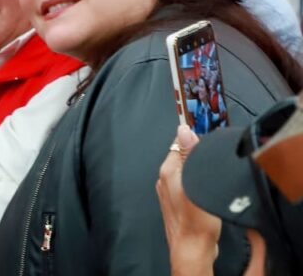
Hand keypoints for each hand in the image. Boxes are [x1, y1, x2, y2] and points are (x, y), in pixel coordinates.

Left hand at [156, 125, 219, 273]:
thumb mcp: (196, 182)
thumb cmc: (196, 221)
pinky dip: (196, 181)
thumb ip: (189, 156)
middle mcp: (164, 179)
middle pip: (181, 155)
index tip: (206, 136)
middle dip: (196, 153)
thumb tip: (184, 130)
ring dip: (197, 168)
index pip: (178, 143)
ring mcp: (170, 191)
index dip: (193, 138)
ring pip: (185, 170)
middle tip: (212, 157)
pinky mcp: (178, 202)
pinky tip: (206, 187)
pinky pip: (187, 183)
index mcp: (167, 170)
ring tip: (209, 173)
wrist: (192, 247)